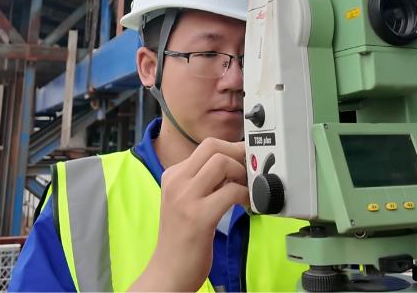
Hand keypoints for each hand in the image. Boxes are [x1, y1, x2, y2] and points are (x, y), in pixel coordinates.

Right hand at [129, 138, 249, 291]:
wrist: (168, 271)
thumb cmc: (182, 238)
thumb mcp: (185, 200)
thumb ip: (203, 182)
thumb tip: (234, 166)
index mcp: (173, 175)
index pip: (207, 146)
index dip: (231, 149)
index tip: (243, 161)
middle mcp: (176, 182)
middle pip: (213, 147)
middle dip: (238, 154)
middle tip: (248, 172)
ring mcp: (186, 198)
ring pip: (222, 163)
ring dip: (242, 174)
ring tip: (245, 190)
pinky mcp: (199, 217)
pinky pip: (231, 192)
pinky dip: (246, 196)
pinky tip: (247, 206)